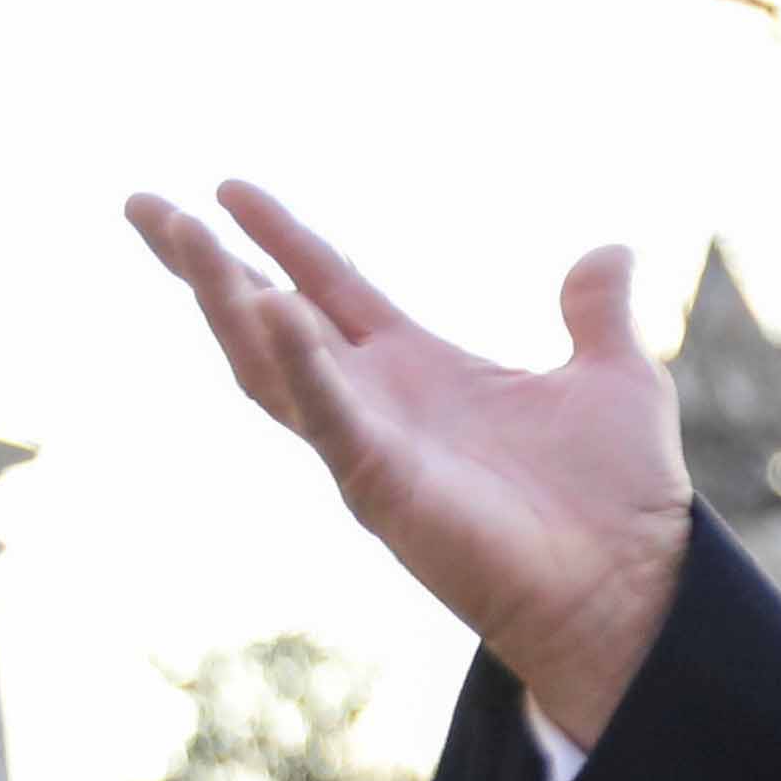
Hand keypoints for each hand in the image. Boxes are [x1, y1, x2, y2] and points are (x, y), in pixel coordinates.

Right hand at [123, 181, 691, 740]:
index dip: (280, 238)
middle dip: (204, 265)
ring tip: (181, 234)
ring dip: (224, 300)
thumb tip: (610, 252)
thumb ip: (595, 315)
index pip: (328, 288)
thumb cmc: (621, 502)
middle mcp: (379, 404)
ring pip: (271, 365)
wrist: (635, 592)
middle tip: (144, 204)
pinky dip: (301, 365)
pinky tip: (271, 308)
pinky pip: (329, 418)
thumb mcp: (615, 379)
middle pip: (268, 320)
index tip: (226, 187)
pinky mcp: (383, 488)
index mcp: (420, 370)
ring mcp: (371, 447)